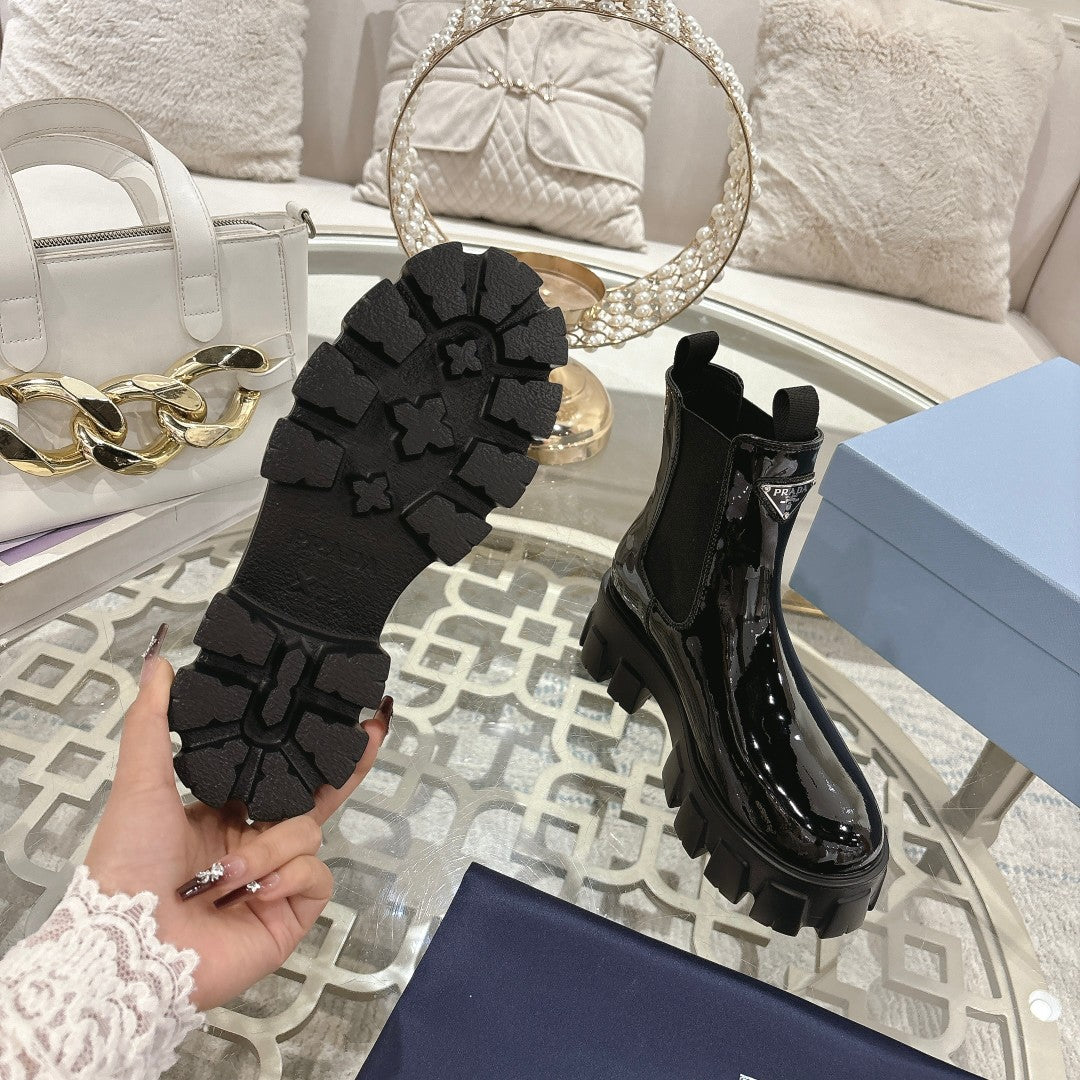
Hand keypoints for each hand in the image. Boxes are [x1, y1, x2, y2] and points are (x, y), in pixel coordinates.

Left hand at [86, 625, 390, 1010]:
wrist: (128, 949)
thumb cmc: (126, 867)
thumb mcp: (140, 782)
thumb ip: (153, 721)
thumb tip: (158, 661)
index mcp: (224, 814)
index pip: (278, 771)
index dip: (308, 746)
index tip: (341, 713)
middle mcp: (253, 843)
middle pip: (314, 798)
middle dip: (344, 770)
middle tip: (371, 735)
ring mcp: (275, 879)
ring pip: (307, 834)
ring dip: (269, 849)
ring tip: (228, 876)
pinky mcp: (290, 913)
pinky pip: (316, 876)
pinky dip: (286, 879)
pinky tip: (255, 892)